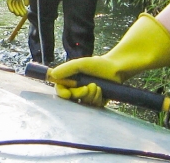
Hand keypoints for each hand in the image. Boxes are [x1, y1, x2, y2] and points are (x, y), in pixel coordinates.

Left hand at [4, 0, 28, 16]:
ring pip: (13, 6)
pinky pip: (9, 4)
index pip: (20, 5)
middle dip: (20, 11)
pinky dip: (10, 7)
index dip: (23, 9)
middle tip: (22, 15)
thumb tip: (27, 5)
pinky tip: (13, 11)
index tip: (25, 13)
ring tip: (18, 15)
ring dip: (16, 10)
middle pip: (17, 7)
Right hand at [49, 13, 169, 105]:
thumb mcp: (80, 64)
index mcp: (71, 80)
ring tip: (97, 86)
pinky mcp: (97, 101)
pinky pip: (93, 106)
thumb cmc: (98, 64)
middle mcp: (78, 88)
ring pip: (82, 103)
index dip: (62, 93)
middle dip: (79, 94)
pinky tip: (101, 91)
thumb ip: (66, 69)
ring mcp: (88, 96)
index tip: (66, 93)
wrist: (116, 69)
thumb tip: (52, 74)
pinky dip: (96, 99)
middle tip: (87, 87)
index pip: (61, 90)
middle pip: (71, 98)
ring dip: (89, 95)